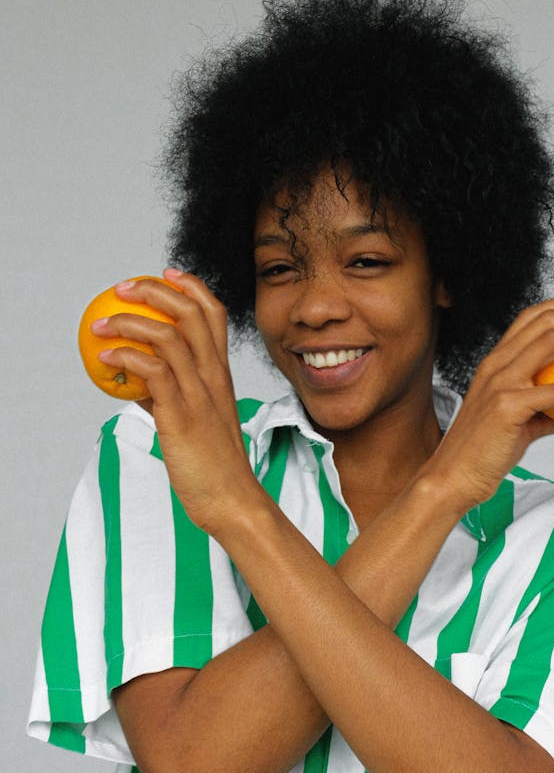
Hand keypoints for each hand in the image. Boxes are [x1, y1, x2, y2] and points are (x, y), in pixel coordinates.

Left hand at [93, 269, 255, 532]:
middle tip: (122, 289)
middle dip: (154, 289)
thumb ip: (169, 395)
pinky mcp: (181, 414)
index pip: (214, 314)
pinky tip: (106, 359)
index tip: (165, 274)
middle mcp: (214, 376)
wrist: (232, 498)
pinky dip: (125, 357)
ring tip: (101, 326)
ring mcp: (200, 393)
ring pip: (168, 335)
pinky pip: (152, 371)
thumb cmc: (213, 464)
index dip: (190, 286)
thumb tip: (136, 382)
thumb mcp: (194, 420)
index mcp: (221, 373)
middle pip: (190, 312)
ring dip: (128, 321)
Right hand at [427, 296, 553, 505]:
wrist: (455, 475)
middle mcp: (495, 365)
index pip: (530, 319)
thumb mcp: (521, 423)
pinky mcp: (507, 405)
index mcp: (495, 363)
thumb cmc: (486, 452)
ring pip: (552, 344)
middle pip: (545, 323)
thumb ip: (551, 412)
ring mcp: (500, 382)